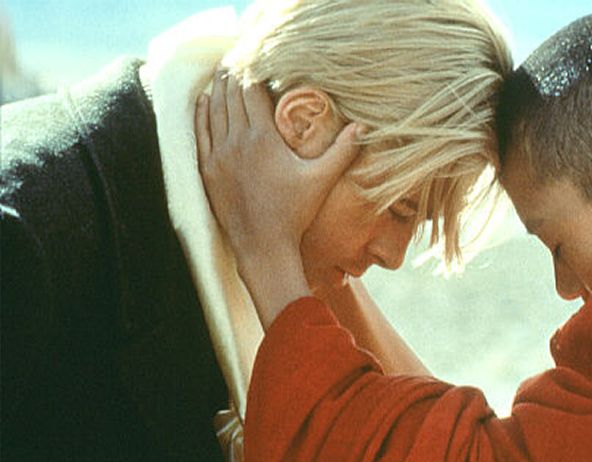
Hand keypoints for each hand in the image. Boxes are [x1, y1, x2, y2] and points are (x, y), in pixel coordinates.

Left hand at [195, 71, 362, 266]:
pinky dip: (202, 112)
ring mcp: (218, 156)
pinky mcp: (208, 170)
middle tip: (239, 58)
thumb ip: (343, 151)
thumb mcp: (322, 180)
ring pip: (214, 110)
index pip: (251, 91)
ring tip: (223, 72)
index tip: (257, 58)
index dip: (253, 71)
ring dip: (218, 89)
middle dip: (234, 74)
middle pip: (231, 95)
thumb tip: (363, 127)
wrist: (263, 247)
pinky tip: (205, 100)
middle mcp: (236, 141)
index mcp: (262, 138)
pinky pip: (200, 132)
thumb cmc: (294, 214)